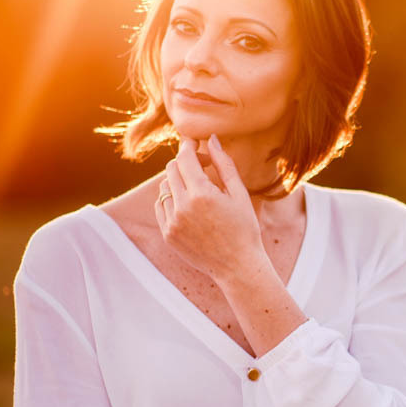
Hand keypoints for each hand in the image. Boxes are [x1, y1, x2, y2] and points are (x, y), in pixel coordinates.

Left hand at [154, 135, 264, 281]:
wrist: (237, 266)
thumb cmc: (245, 228)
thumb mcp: (239, 194)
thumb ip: (224, 164)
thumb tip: (211, 140)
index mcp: (202, 195)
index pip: (184, 158)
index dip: (188, 146)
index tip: (194, 142)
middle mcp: (183, 207)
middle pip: (171, 169)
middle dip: (184, 162)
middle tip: (201, 165)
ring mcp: (172, 222)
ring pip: (164, 187)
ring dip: (178, 181)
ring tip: (197, 188)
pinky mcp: (168, 234)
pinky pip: (161, 206)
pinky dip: (171, 199)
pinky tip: (189, 204)